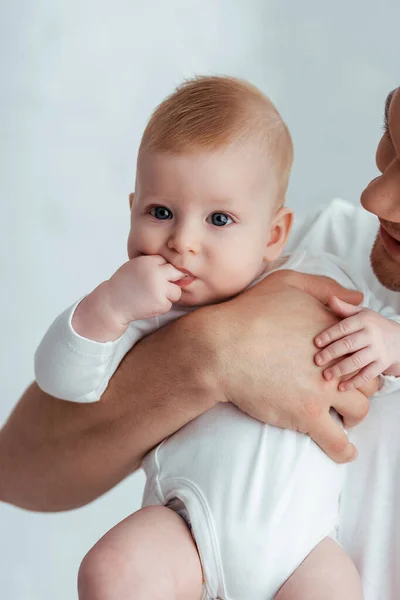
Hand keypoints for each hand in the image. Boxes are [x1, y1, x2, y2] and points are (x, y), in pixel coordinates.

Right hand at [108, 255, 183, 322]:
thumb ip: (152, 264)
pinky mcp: (161, 303)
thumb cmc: (123, 284)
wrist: (112, 303)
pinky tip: (149, 304)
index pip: (167, 261)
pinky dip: (161, 306)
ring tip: (152, 296)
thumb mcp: (135, 266)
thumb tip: (174, 268)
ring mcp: (160, 289)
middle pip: (177, 273)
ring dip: (168, 295)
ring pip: (176, 291)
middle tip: (160, 286)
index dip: (163, 270)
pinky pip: (169, 304)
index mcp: (148, 262)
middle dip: (172, 280)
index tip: (156, 276)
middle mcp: (156, 273)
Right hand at [200, 269, 369, 463]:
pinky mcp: (306, 415)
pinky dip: (344, 450)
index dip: (356, 357)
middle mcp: (334, 362)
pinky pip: (338, 442)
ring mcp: (322, 390)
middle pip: (367, 379)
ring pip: (359, 410)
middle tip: (346, 389)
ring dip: (355, 415)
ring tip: (346, 417)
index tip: (347, 363)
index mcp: (332, 332)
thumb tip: (358, 300)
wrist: (220, 348)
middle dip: (360, 385)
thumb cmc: (248, 313)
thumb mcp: (287, 283)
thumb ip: (325, 287)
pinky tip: (345, 451)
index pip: (361, 348)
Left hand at [314, 295, 399, 390]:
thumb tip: (330, 299)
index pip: (343, 328)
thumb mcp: (362, 314)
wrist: (399, 339)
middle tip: (317, 360)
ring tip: (326, 375)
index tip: (316, 343)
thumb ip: (345, 309)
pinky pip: (367, 375)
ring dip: (340, 369)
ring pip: (357, 361)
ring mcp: (377, 351)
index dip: (329, 335)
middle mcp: (371, 335)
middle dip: (331, 353)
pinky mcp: (382, 365)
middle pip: (348, 345)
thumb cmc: (373, 325)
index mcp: (364, 320)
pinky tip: (341, 387)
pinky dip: (354, 382)